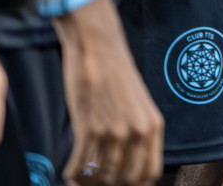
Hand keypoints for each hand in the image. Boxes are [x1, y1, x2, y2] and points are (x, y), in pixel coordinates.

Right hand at [56, 0, 163, 184]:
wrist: (99, 49)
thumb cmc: (116, 76)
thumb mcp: (139, 104)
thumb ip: (138, 131)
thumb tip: (127, 161)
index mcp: (153, 126)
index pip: (150, 172)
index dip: (135, 185)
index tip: (120, 185)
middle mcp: (138, 132)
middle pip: (125, 179)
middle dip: (108, 185)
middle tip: (96, 183)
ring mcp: (114, 131)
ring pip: (100, 176)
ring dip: (87, 181)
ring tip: (80, 177)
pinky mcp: (89, 127)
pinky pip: (79, 165)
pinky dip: (72, 173)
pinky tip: (68, 172)